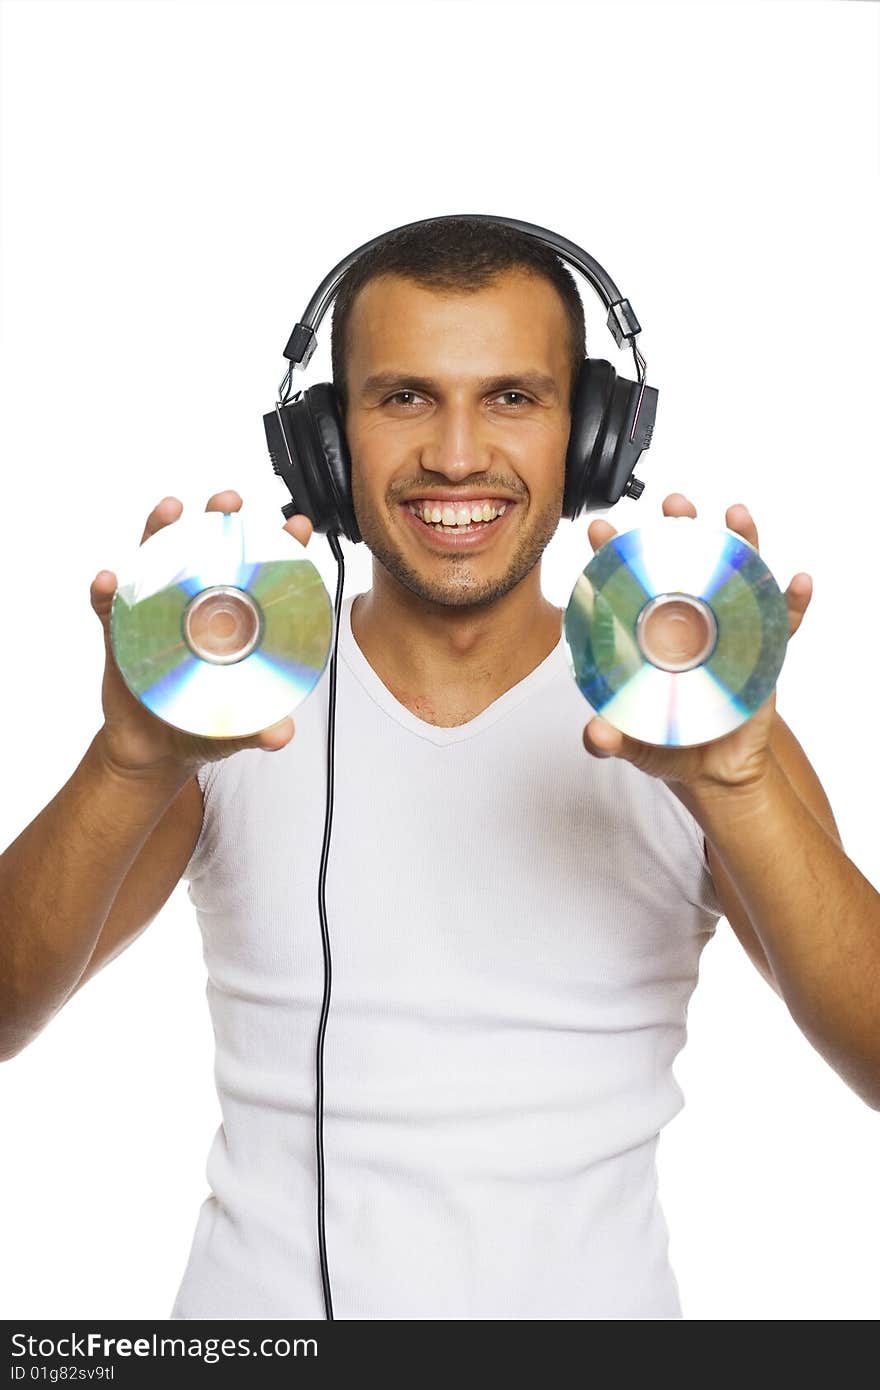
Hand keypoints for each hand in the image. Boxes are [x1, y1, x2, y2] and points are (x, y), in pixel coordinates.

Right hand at [90, 491, 314, 781]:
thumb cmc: (202, 727)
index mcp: (233, 621)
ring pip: (157, 561)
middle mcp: (196, 605)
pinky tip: (110, 579)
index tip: (298, 526)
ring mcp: (156, 611)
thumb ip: (260, 730)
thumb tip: (281, 734)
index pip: (260, 576)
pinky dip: (108, 589)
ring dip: (162, 531)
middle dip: (220, 520)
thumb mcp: (236, 730)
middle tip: (230, 502)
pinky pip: (110, 604)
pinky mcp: (120, 629)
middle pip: (208, 551)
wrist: (154, 750)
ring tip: (171, 511)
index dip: (280, 548)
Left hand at [581, 493, 812, 793]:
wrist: (713, 769)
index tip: (599, 529)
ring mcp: (729, 628)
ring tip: (736, 515)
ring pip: (738, 575)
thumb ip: (610, 740)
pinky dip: (793, 600)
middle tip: (673, 504)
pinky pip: (784, 621)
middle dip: (680, 526)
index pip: (629, 583)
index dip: (615, 553)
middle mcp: (690, 619)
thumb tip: (597, 735)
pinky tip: (797, 582)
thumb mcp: (634, 743)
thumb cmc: (668, 742)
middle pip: (688, 562)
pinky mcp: (764, 649)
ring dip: (741, 541)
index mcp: (651, 632)